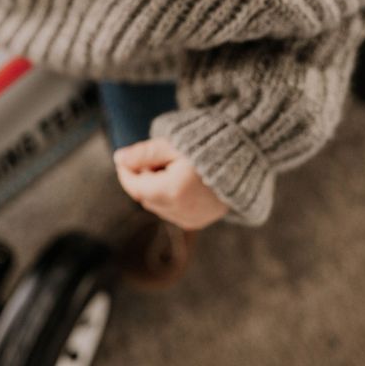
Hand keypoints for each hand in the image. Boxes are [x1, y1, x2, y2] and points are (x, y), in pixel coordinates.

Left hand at [113, 137, 228, 230]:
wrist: (245, 157)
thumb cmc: (207, 146)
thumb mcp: (172, 144)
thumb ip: (143, 154)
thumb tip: (118, 159)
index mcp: (171, 192)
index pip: (135, 188)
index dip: (125, 173)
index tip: (124, 158)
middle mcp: (180, 211)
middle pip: (145, 197)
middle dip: (142, 178)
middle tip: (152, 156)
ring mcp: (191, 219)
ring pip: (158, 205)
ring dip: (155, 188)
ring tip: (171, 165)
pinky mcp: (199, 221)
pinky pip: (173, 211)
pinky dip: (169, 197)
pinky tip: (181, 178)